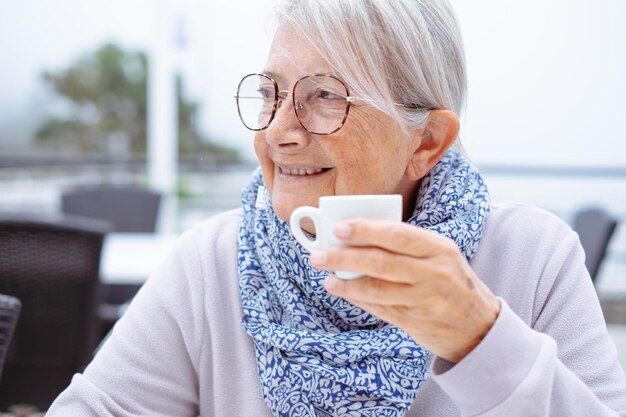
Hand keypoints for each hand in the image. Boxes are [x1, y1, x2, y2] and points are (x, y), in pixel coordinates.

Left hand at [310, 219, 500, 362]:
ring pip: (376, 289)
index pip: (396, 234)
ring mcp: (423, 299)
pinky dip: (358, 299)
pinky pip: (379, 308)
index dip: (365, 230)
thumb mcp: (439, 255)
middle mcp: (433, 272)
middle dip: (344, 258)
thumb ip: (406, 245)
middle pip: (380, 262)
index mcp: (438, 247)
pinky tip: (343, 291)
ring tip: (326, 278)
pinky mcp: (414, 321)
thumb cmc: (450, 280)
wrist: (478, 326)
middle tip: (318, 255)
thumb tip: (357, 236)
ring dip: (346, 283)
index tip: (338, 228)